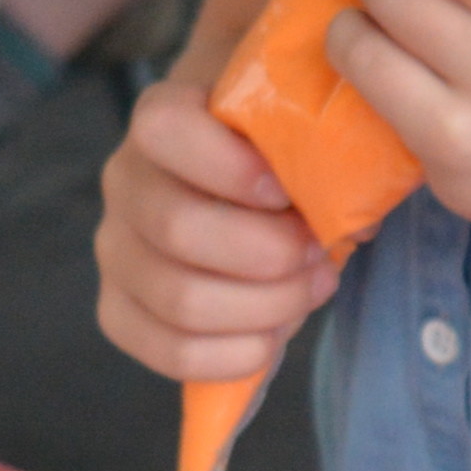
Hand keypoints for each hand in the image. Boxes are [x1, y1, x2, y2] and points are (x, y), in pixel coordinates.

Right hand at [95, 75, 338, 386]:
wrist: (255, 192)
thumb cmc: (286, 152)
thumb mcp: (307, 126)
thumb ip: (329, 148)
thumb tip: (355, 223)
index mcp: (162, 116)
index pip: (166, 130)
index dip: (231, 166)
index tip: (288, 192)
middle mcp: (125, 179)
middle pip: (177, 227)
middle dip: (268, 253)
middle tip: (320, 254)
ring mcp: (116, 249)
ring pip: (179, 299)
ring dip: (264, 307)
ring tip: (309, 290)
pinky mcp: (121, 311)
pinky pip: (171, 352)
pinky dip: (235, 354)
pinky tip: (274, 335)